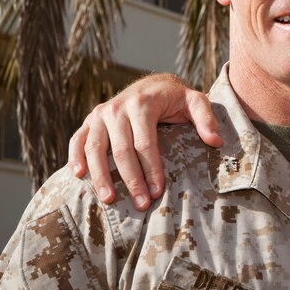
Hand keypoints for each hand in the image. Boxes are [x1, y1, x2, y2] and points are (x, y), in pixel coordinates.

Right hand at [67, 73, 220, 210]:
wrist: (151, 84)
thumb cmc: (175, 98)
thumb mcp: (195, 101)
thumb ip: (206, 119)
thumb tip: (215, 141)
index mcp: (142, 105)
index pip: (145, 144)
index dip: (151, 170)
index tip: (157, 192)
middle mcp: (117, 108)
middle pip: (121, 150)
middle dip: (131, 180)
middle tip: (140, 204)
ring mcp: (100, 114)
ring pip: (95, 148)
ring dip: (100, 176)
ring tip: (109, 200)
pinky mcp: (90, 120)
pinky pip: (78, 140)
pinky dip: (75, 157)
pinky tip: (78, 176)